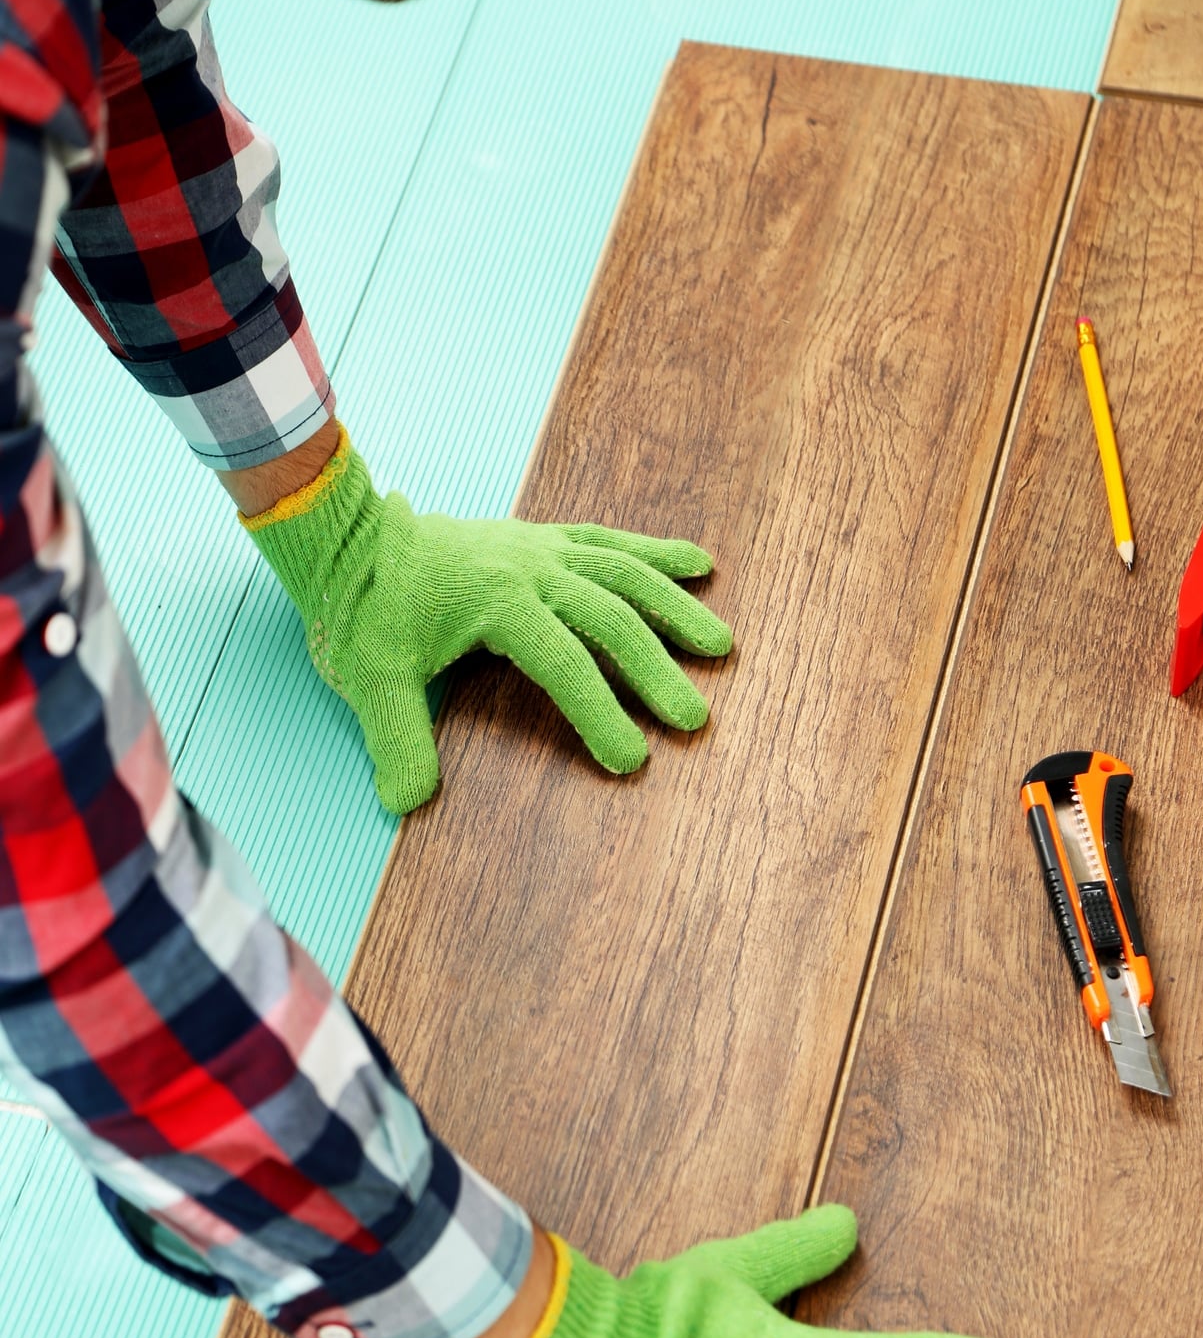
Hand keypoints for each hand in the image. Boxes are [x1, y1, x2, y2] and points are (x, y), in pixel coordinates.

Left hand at [242, 428, 731, 811]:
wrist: (347, 536)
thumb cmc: (362, 608)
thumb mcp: (370, 678)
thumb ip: (396, 738)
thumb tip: (407, 801)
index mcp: (496, 601)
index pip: (564, 664)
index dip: (601, 714)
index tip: (632, 761)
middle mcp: (530, 568)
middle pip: (610, 619)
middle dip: (656, 671)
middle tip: (694, 718)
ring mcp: (541, 548)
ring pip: (624, 574)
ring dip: (675, 609)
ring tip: (720, 645)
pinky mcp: (543, 539)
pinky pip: (611, 542)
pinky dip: (657, 554)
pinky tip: (701, 566)